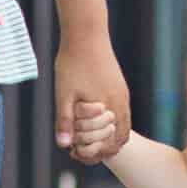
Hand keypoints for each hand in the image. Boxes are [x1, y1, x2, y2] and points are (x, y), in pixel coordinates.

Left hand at [51, 33, 127, 155]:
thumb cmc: (73, 63)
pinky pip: (121, 114)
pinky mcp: (119, 88)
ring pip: (122, 127)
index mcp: (110, 107)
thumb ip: (65, 121)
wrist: (86, 35)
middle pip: (120, 139)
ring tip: (86, 140)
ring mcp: (122, 95)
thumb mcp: (64, 94)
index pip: (111, 143)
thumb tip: (64, 146)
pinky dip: (110, 125)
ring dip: (107, 137)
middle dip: (101, 147)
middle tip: (79, 150)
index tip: (75, 153)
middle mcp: (121, 103)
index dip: (93, 153)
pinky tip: (93, 123)